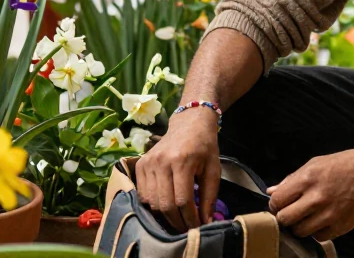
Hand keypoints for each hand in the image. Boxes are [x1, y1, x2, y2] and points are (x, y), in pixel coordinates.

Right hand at [135, 108, 220, 231]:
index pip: (183, 200)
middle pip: (165, 204)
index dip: (190, 218)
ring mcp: (148, 163)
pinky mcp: (140, 165)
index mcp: (182, 161)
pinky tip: (165, 205)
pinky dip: (153, 205)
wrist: (189, 124)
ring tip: (177, 219)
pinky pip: (142, 194)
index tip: (197, 227)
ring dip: (165, 216)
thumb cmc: (204, 147)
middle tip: (187, 228)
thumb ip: (210, 197)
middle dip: (177, 221)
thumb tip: (207, 223)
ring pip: (152, 202)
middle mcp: (161, 162)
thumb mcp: (213, 170)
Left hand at [267, 143, 353, 241]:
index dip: (275, 203)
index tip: (280, 203)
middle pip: (285, 219)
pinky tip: (322, 220)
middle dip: (284, 216)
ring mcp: (329, 214)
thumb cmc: (349, 164)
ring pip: (299, 231)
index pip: (277, 201)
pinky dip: (317, 231)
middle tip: (292, 211)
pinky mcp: (341, 227)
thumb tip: (272, 190)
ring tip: (307, 216)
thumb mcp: (317, 163)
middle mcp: (317, 198)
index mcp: (308, 179)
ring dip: (299, 225)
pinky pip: (318, 237)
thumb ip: (292, 178)